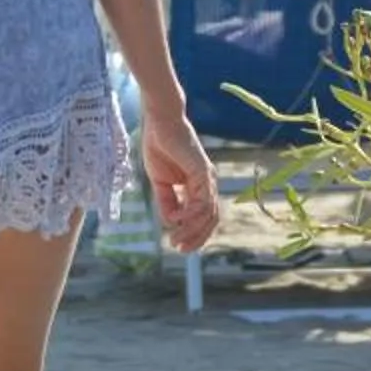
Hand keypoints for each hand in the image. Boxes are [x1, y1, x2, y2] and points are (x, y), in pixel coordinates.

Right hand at [144, 111, 222, 254]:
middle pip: (211, 220)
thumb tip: (170, 223)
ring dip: (192, 230)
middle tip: (179, 248)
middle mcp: (207, 184)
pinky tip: (176, 219)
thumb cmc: (160, 145)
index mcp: (198, 186)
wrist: (160, 121)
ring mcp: (207, 178)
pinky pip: (202, 200)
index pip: (204, 217)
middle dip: (197, 237)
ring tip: (176, 239)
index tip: (177, 245)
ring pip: (208, 213)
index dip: (193, 234)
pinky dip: (190, 213)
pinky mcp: (202, 171)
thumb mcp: (160, 181)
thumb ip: (167, 201)